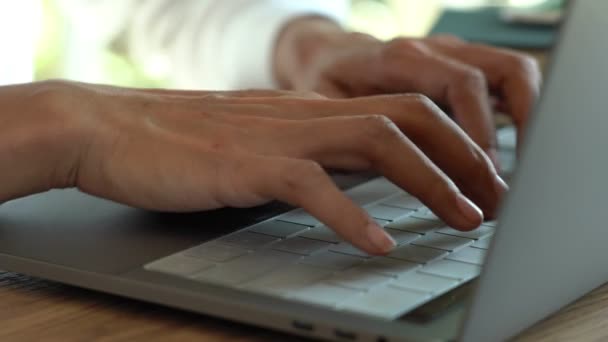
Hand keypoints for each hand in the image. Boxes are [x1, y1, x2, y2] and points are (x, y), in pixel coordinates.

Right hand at [0, 80, 506, 254]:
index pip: (401, 110)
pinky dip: (352, 216)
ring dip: (429, 182)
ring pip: (376, 142)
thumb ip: (302, 152)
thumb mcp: (256, 141)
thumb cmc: (178, 142)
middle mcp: (304, 116)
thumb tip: (343, 177)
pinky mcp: (245, 166)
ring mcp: (277, 137)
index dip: (452, 141)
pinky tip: (378, 243)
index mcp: (309, 111)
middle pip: (407, 118)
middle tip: (496, 198)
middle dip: (463, 158)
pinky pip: (312, 186)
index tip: (480, 177)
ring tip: (465, 217)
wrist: (107, 127)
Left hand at [274, 17, 542, 165]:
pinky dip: (519, 111)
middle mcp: (432, 50)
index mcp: (399, 57)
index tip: (483, 173)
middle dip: (509, 134)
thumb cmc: (327, 81)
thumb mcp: (329, 105)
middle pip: (496, 76)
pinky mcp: (460, 64)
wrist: (327, 53)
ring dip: (527, 117)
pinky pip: (505, 78)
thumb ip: (357, 130)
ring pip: (511, 71)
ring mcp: (451, 54)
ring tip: (526, 167)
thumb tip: (388, 174)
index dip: (478, 130)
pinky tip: (516, 148)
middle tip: (502, 186)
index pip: (459, 84)